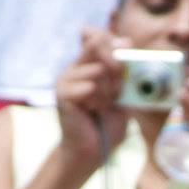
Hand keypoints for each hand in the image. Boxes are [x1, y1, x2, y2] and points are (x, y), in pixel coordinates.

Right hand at [55, 28, 126, 164]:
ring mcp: (65, 78)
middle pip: (99, 45)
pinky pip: (89, 87)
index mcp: (87, 63)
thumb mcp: (122, 91)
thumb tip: (126, 40)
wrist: (92, 151)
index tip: (123, 69)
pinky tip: (91, 113)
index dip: (116, 48)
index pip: (100, 37)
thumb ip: (123, 66)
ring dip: (107, 93)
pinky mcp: (62, 92)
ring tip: (100, 108)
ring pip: (98, 70)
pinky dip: (97, 102)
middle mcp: (74, 67)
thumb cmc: (107, 124)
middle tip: (115, 92)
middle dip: (116, 68)